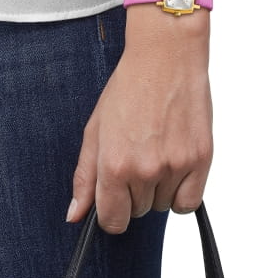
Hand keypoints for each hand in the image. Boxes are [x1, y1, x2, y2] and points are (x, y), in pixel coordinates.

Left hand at [65, 39, 213, 233]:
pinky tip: (175, 166)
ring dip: (159, 189)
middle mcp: (145, 170)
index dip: (112, 211)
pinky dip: (182, 192)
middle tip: (138, 156)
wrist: (166, 57)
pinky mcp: (201, 159)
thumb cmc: (129, 88)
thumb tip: (76, 216)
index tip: (116, 196)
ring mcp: (176, 165)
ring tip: (158, 151)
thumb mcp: (96, 129)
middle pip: (139, 212)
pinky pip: (189, 202)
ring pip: (163, 206)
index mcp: (114, 165)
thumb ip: (85, 176)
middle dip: (135, 192)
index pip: (112, 220)